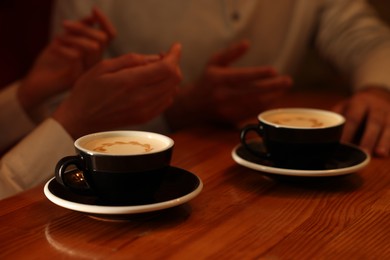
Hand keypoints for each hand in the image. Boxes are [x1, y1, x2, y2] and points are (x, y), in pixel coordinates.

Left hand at [18, 7, 115, 111]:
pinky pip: (77, 57)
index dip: (105, 22)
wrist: (36, 84)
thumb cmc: (51, 62)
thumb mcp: (65, 40)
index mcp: (94, 54)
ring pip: (93, 47)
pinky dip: (63, 48)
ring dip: (73, 38)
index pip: (110, 36)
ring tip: (57, 39)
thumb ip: (78, 30)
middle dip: (83, 28)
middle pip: (102, 39)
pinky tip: (53, 48)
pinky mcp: (77, 79)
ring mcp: (88, 73)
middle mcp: (95, 64)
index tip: (94, 10)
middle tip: (64, 25)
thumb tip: (92, 18)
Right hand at [53, 43, 181, 138]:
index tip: (175, 46)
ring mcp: (144, 110)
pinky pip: (167, 102)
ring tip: (157, 69)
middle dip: (174, 64)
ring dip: (171, 77)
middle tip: (163, 56)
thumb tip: (156, 58)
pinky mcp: (145, 118)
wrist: (80, 119)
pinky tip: (156, 84)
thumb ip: (132, 60)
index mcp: (130, 82)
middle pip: (174, 79)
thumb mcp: (103, 67)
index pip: (166, 68)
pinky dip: (167, 90)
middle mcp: (141, 98)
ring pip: (173, 90)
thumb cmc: (88, 90)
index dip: (175, 55)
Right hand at [166, 40, 291, 129]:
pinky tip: (273, 99)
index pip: (242, 76)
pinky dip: (264, 106)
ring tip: (283, 89)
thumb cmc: (207, 80)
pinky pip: (251, 113)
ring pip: (254, 104)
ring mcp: (226, 109)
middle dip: (272, 86)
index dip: (259, 74)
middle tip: (288, 81)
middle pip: (252, 91)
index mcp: (218, 79)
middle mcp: (222, 95)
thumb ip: (231, 52)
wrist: (192, 106)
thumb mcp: (214, 62)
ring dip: (271, 97)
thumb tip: (247, 44)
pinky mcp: (230, 119)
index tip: (274, 71)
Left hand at [333, 86, 389, 156]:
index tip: (343, 144)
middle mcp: (377, 106)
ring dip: (385, 141)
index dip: (349, 132)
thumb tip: (325, 132)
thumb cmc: (357, 105)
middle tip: (363, 153)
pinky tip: (389, 153)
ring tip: (380, 154)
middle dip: (368, 139)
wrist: (380, 93)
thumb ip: (338, 117)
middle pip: (374, 123)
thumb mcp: (345, 105)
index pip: (354, 118)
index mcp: (360, 102)